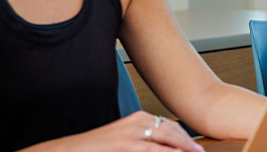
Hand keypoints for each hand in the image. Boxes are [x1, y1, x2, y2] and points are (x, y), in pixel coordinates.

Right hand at [23, 111, 202, 151]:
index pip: (170, 127)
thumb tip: (161, 147)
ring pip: (166, 140)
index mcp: (138, 119)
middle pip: (173, 132)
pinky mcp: (125, 144)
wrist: (70, 150)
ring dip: (182, 149)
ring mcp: (132, 133)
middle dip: (188, 144)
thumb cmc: (97, 148)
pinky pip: (152, 150)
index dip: (185, 139)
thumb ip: (143, 143)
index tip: (196, 148)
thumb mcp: (124, 141)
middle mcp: (138, 121)